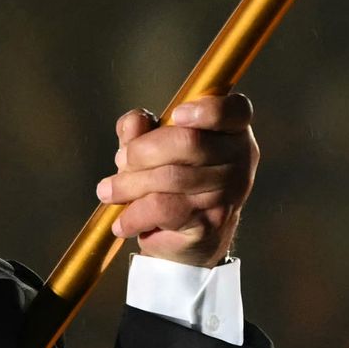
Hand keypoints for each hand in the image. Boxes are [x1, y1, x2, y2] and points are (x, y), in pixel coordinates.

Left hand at [95, 94, 257, 266]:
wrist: (193, 237)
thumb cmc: (174, 178)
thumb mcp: (153, 146)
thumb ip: (141, 129)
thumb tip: (134, 122)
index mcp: (232, 129)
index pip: (235, 111)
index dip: (208, 110)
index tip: (177, 114)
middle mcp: (240, 159)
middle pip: (188, 142)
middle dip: (142, 151)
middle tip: (120, 161)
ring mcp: (229, 193)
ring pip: (171, 178)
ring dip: (130, 184)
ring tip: (109, 191)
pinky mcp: (212, 223)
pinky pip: (165, 210)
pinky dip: (135, 215)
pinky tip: (122, 222)